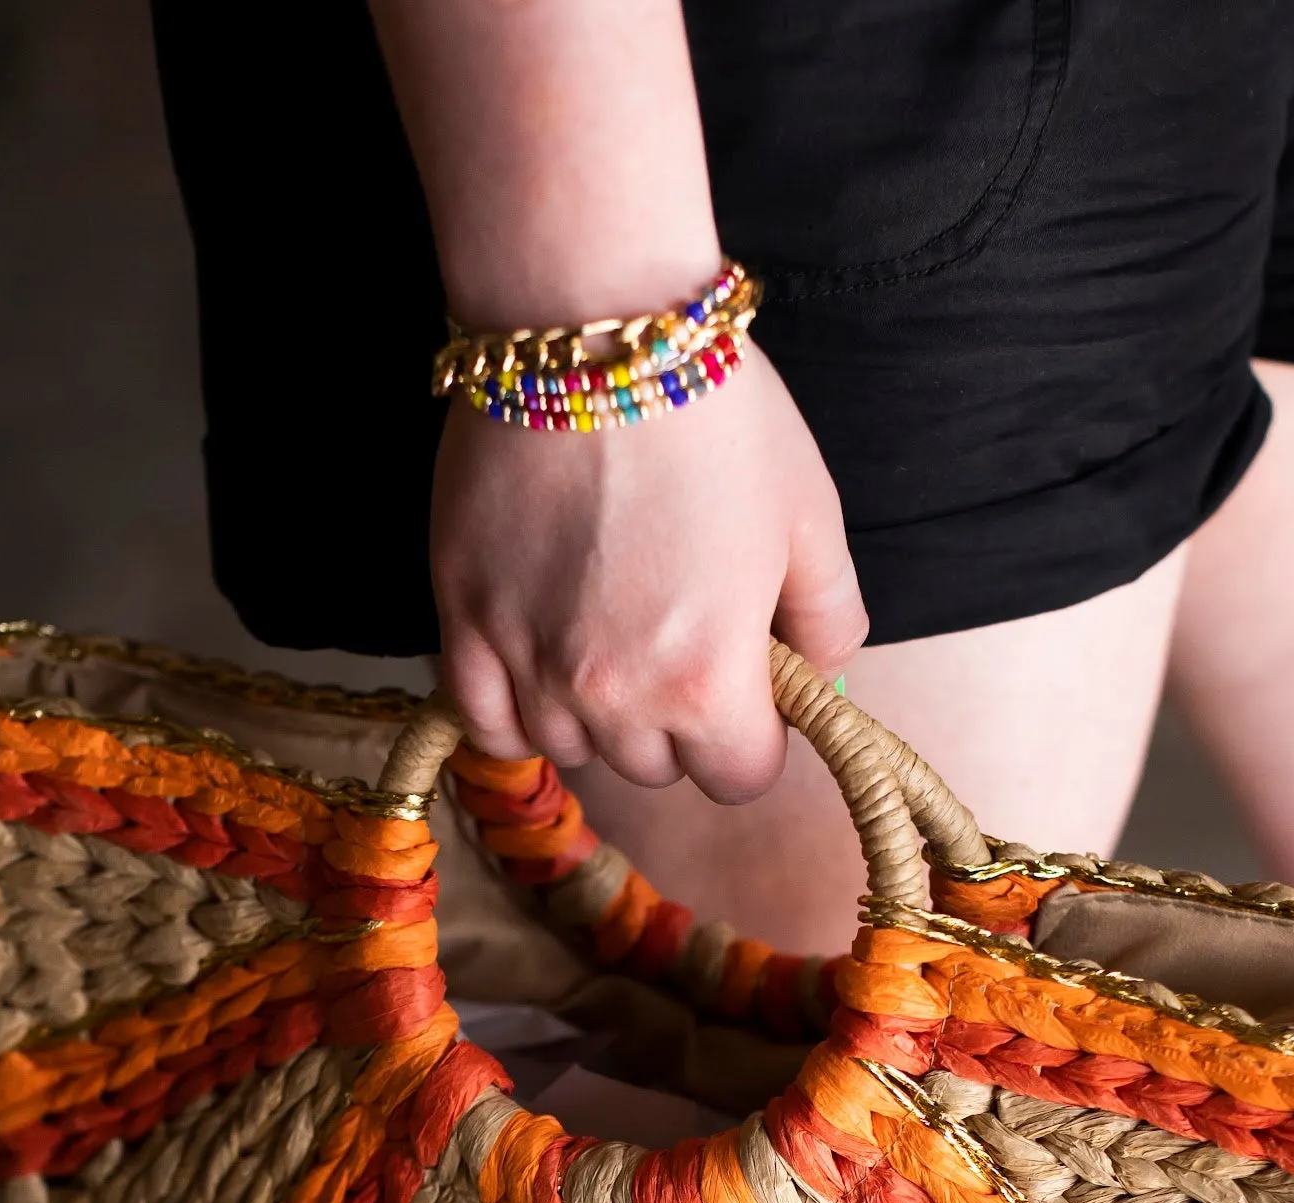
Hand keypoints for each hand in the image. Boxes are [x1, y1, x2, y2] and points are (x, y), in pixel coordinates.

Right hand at [431, 342, 867, 802]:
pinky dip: (516, 716)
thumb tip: (819, 674)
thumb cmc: (714, 415)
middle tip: (681, 637)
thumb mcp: (811, 517)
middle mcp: (614, 696)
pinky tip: (540, 675)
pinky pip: (487, 722)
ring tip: (610, 634)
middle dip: (678, 722)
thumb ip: (831, 619)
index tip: (751, 687)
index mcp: (708, 683)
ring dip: (598, 715)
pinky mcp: (463, 622)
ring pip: (573, 748)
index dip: (754, 736)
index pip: (740, 779)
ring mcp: (530, 664)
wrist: (592, 331)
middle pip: (655, 767)